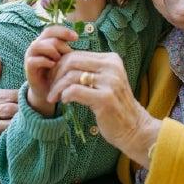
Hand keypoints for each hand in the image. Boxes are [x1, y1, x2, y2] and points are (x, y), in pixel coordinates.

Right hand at [25, 26, 77, 116]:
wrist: (48, 92)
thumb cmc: (58, 74)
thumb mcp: (65, 59)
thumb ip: (67, 49)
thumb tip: (77, 38)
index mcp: (44, 41)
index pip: (52, 29)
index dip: (63, 31)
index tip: (76, 38)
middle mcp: (36, 46)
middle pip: (47, 36)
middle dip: (60, 44)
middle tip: (69, 54)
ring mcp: (30, 56)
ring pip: (38, 45)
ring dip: (52, 51)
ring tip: (59, 60)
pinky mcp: (28, 68)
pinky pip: (34, 60)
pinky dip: (45, 62)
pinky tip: (53, 66)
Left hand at [48, 51, 160, 166]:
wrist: (133, 128)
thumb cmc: (114, 105)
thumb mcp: (104, 81)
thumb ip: (88, 70)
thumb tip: (59, 62)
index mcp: (111, 59)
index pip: (77, 55)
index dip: (59, 65)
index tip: (52, 78)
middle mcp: (112, 67)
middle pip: (72, 62)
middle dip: (55, 74)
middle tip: (49, 87)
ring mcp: (110, 82)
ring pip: (71, 76)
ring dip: (57, 87)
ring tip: (53, 97)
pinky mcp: (105, 98)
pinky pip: (75, 91)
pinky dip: (64, 95)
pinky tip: (64, 101)